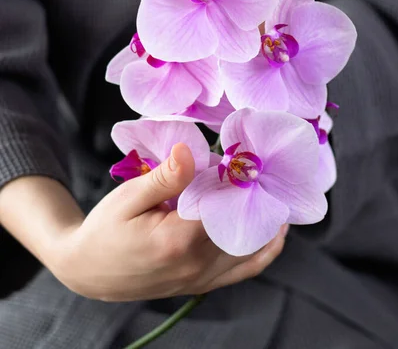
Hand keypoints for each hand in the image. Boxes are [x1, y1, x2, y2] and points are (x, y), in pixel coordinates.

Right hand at [55, 143, 285, 300]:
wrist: (87, 271)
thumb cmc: (105, 230)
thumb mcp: (128, 198)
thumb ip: (165, 178)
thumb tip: (189, 150)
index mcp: (178, 241)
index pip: (226, 206)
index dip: (239, 181)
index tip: (245, 158)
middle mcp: (196, 266)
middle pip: (243, 227)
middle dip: (255, 198)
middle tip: (263, 170)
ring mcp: (200, 279)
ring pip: (250, 250)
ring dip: (265, 221)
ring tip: (273, 193)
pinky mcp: (200, 284)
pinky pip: (243, 271)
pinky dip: (263, 252)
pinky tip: (273, 232)